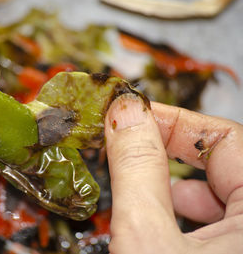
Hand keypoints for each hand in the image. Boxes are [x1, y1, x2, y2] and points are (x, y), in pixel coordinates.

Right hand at [105, 95, 242, 252]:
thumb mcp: (148, 238)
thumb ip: (138, 170)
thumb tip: (125, 113)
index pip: (227, 138)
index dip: (172, 121)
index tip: (130, 116)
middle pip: (225, 163)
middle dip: (169, 152)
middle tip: (126, 145)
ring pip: (224, 193)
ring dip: (176, 185)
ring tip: (140, 189)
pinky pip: (224, 223)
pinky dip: (188, 214)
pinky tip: (163, 223)